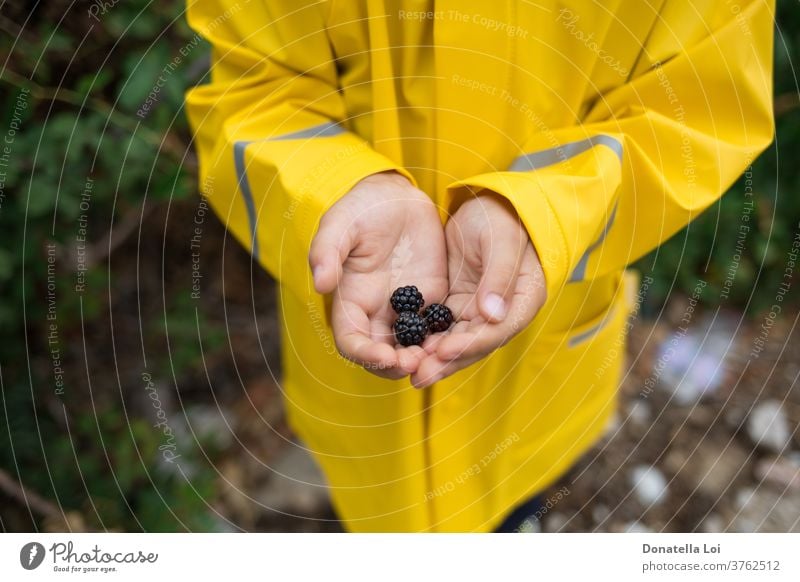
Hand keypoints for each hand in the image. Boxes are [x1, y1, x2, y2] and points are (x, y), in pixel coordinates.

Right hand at [309, 172, 448, 378]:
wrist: (397, 195)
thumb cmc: (362, 208)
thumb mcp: (340, 224)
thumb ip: (327, 251)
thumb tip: (321, 284)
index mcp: (350, 301)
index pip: (351, 341)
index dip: (365, 354)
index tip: (385, 357)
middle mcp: (377, 312)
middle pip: (383, 355)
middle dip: (397, 365)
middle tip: (417, 363)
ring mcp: (406, 308)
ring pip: (413, 347)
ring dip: (424, 358)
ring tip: (439, 358)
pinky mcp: (432, 299)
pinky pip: (439, 327)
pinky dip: (446, 338)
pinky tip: (459, 340)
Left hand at [412, 192, 545, 387]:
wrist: (494, 203)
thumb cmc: (504, 217)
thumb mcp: (502, 240)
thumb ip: (498, 276)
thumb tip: (492, 314)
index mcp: (521, 301)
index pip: (495, 332)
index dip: (468, 345)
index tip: (442, 351)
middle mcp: (502, 313)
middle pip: (473, 345)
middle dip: (446, 362)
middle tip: (418, 376)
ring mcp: (479, 310)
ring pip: (456, 340)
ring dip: (435, 357)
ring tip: (409, 370)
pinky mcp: (460, 304)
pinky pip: (442, 327)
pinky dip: (427, 339)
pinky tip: (406, 349)